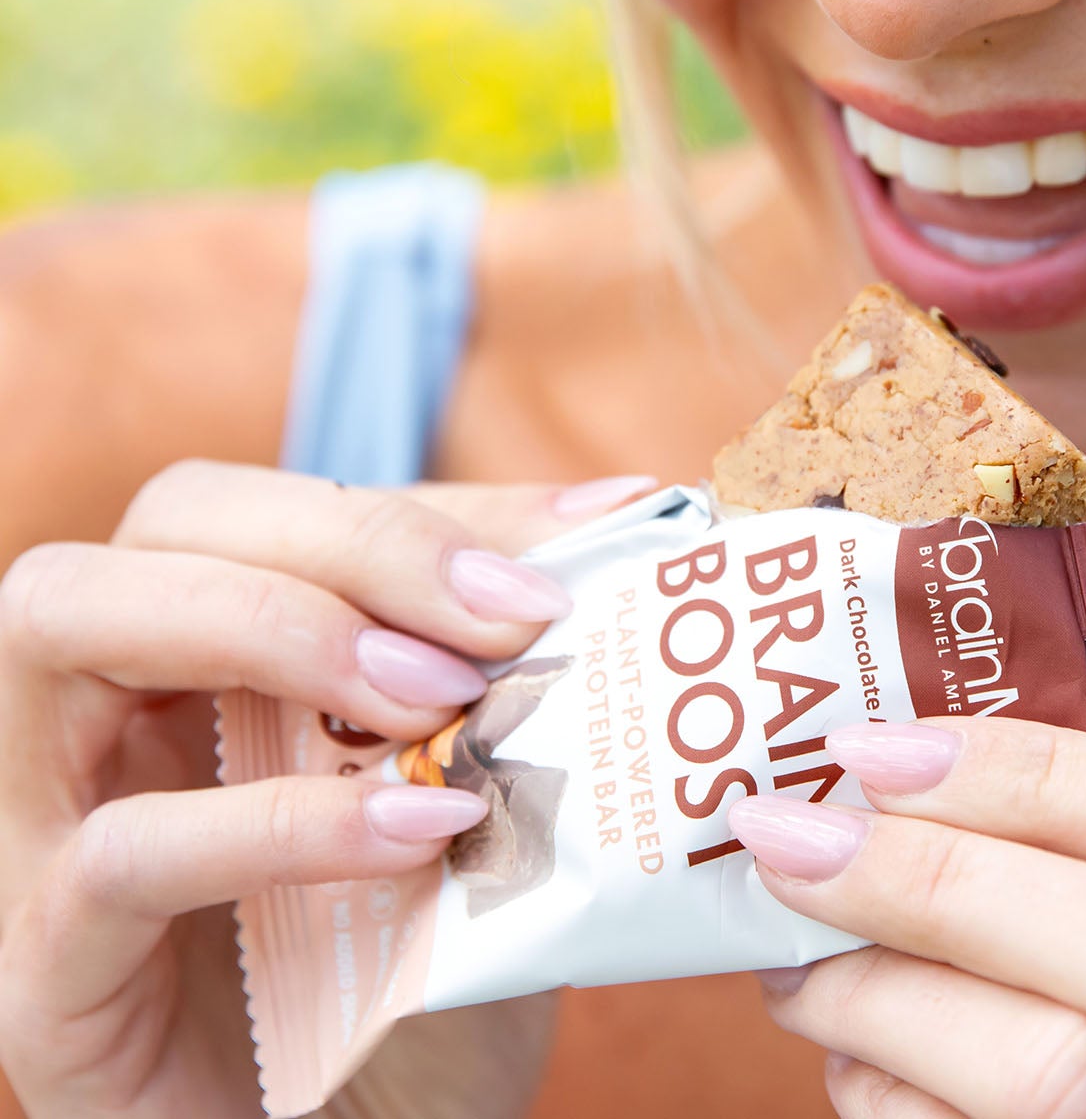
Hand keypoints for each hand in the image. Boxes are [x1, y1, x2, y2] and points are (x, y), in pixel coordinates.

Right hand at [0, 461, 654, 1118]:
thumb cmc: (438, 961)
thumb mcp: (490, 780)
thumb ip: (513, 661)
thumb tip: (633, 514)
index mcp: (216, 649)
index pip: (287, 503)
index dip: (430, 504)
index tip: (580, 540)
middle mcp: (112, 709)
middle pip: (169, 520)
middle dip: (351, 541)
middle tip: (498, 619)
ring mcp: (48, 829)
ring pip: (65, 618)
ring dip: (279, 627)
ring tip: (437, 698)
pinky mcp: (50, 976)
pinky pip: (118, 853)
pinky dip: (278, 821)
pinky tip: (418, 832)